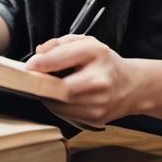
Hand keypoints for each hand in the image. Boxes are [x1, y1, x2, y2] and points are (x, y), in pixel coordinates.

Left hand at [26, 34, 140, 125]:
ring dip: (48, 96)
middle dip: (42, 85)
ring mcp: (99, 102)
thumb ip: (60, 43)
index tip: (29, 65)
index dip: (41, 63)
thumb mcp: (86, 42)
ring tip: (48, 86)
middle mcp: (100, 80)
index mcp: (97, 54)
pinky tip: (61, 96)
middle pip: (61, 88)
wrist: (131, 86)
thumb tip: (39, 53)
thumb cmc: (105, 62)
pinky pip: (66, 113)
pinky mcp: (96, 118)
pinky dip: (58, 105)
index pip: (62, 59)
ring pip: (60, 104)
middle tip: (32, 79)